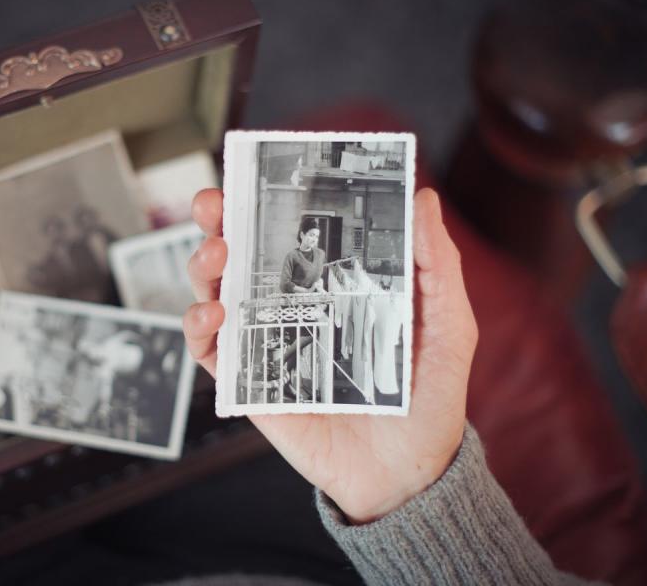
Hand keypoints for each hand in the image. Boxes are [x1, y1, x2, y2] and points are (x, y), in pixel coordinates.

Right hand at [184, 187, 476, 522]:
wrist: (408, 475)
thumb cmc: (430, 398)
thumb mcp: (447, 325)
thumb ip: (436, 266)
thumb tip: (423, 198)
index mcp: (334, 286)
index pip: (293, 232)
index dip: (269, 200)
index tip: (258, 172)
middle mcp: (293, 308)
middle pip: (242, 254)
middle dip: (218, 221)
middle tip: (214, 204)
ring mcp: (268, 344)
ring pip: (217, 292)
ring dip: (204, 266)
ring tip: (216, 254)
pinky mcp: (252, 384)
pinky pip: (211, 352)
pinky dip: (199, 327)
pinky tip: (213, 314)